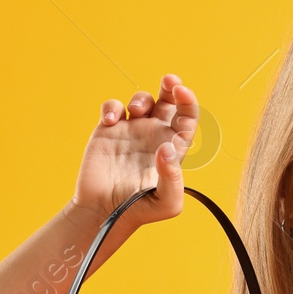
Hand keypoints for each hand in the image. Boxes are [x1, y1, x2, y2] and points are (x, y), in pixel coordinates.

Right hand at [68, 74, 197, 226]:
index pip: (187, 119)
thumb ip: (173, 179)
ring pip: (141, 100)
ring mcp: (131, 131)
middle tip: (170, 80)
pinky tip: (111, 120)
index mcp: (172, 148)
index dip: (188, 102)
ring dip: (141, 98)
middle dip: (171, 86)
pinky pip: (113, 107)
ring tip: (135, 110)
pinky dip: (112, 107)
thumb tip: (167, 149)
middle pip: (168, 101)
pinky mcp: (108, 131)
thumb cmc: (138, 210)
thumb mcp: (167, 203)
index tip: (182, 93)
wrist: (104, 212)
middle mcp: (154, 136)